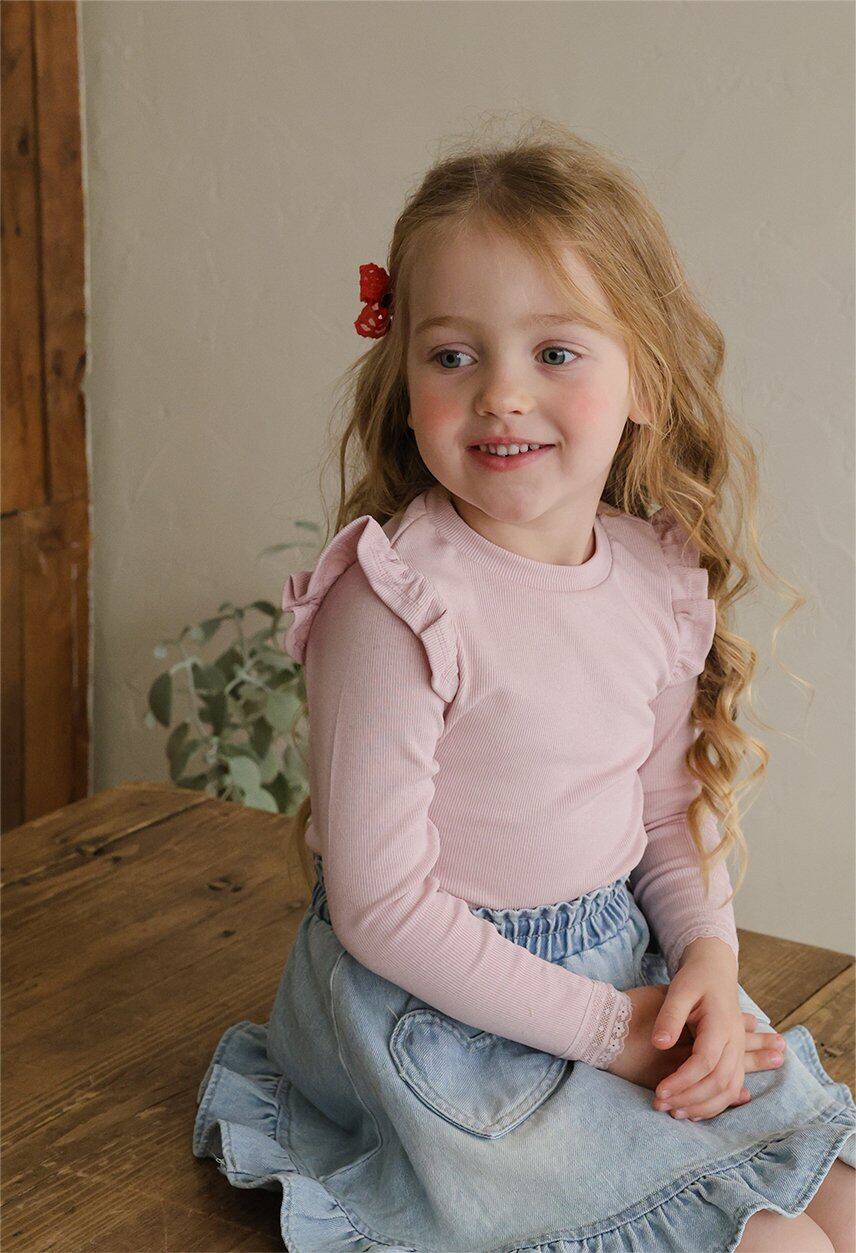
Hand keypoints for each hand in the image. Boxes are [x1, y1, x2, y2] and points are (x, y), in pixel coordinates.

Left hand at [646, 937, 785, 1121]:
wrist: (716, 969)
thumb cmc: (695, 978)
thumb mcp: (679, 989)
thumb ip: (669, 1016)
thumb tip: (660, 1044)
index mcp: (720, 1024)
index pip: (704, 1061)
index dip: (682, 1080)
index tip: (660, 1091)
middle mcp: (734, 1040)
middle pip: (719, 1080)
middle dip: (690, 1098)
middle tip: (661, 1105)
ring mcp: (738, 1049)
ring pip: (729, 1088)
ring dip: (703, 1106)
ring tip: (675, 1114)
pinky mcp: (735, 1055)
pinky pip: (731, 1086)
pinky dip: (715, 1103)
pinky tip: (693, 1111)